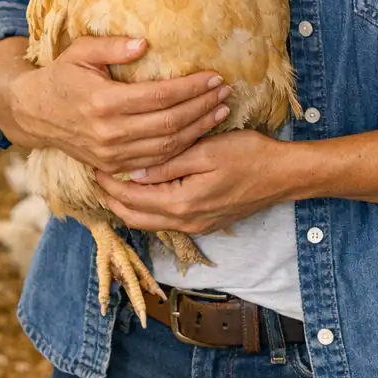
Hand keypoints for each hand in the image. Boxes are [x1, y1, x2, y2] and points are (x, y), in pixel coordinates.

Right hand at [8, 36, 231, 175]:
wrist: (33, 113)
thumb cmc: (62, 75)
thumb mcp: (81, 52)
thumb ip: (112, 46)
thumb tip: (144, 42)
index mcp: (104, 102)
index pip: (159, 97)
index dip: (190, 88)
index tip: (214, 77)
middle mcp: (109, 132)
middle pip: (169, 124)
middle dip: (202, 107)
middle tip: (225, 92)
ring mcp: (111, 154)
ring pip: (166, 147)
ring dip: (198, 130)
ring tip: (221, 111)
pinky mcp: (112, 166)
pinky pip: (155, 161)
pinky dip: (181, 150)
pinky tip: (199, 134)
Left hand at [96, 130, 288, 234]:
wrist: (282, 175)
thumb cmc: (248, 156)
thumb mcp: (205, 151)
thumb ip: (168, 164)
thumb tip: (133, 172)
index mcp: (181, 204)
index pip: (131, 199)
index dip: (110, 182)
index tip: (95, 162)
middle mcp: (184, 222)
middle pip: (133, 217)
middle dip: (111, 197)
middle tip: (97, 172)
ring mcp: (195, 225)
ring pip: (148, 220)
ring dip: (128, 202)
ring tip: (115, 178)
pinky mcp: (204, 222)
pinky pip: (165, 218)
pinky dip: (147, 205)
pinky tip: (146, 186)